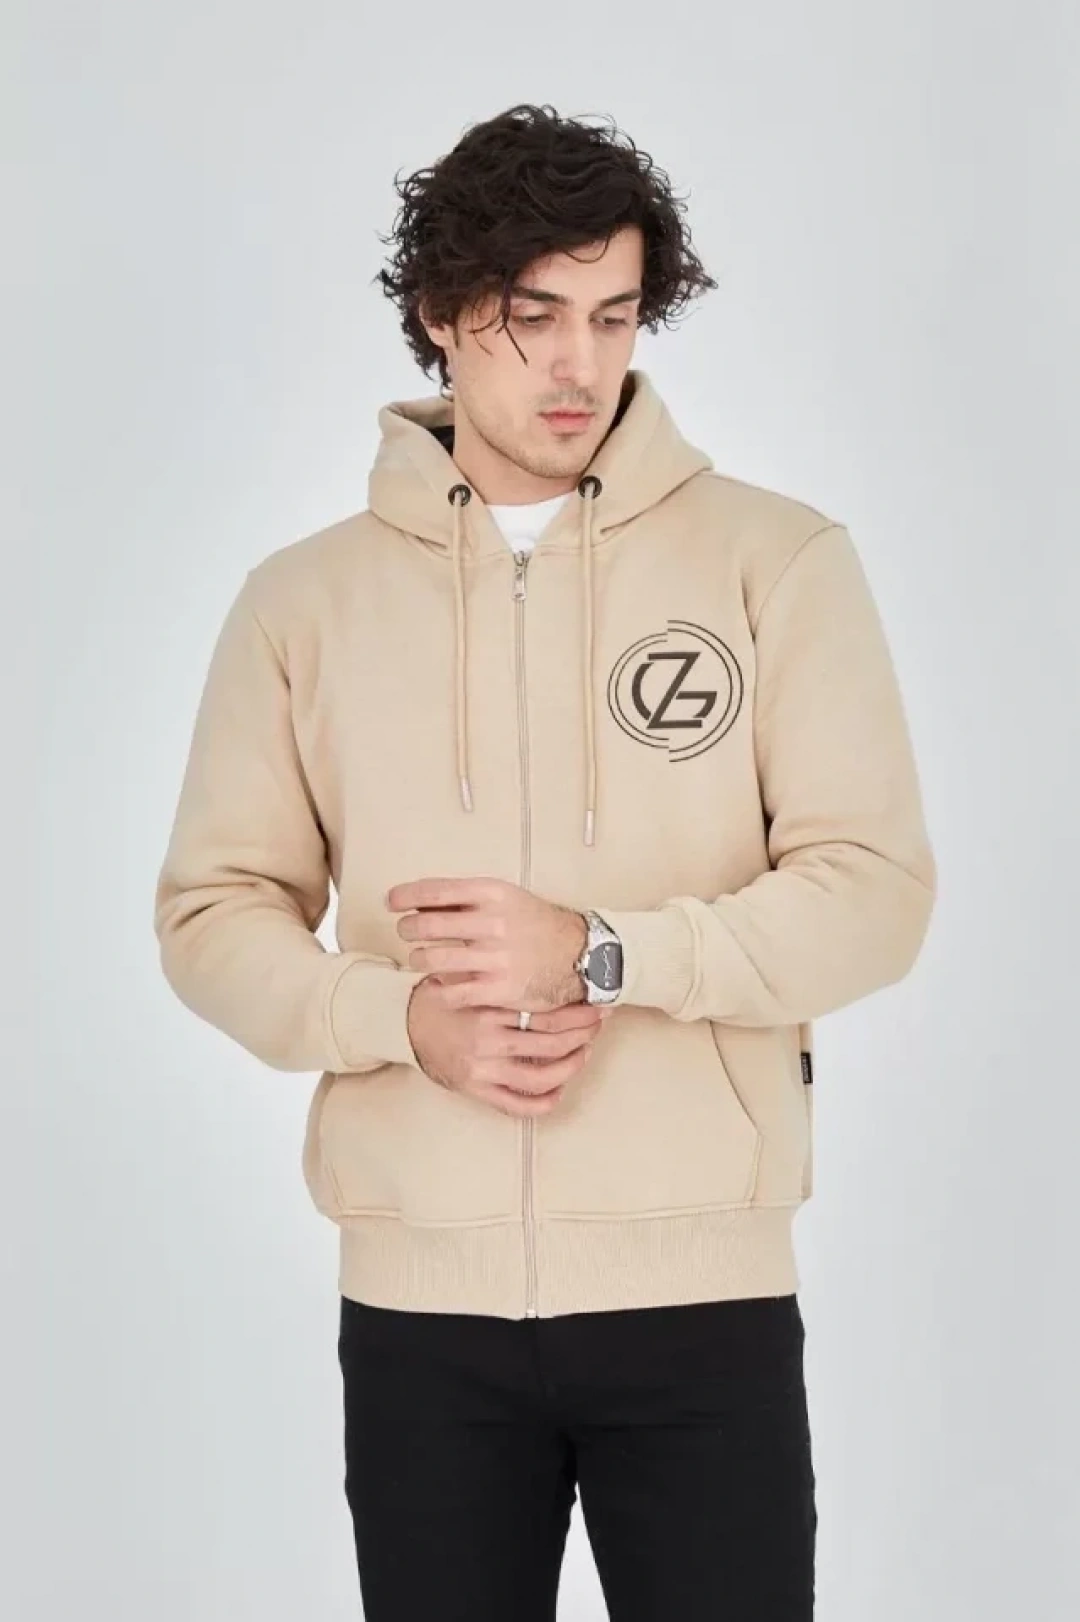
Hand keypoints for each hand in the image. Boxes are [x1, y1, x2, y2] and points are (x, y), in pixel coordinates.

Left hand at [388, 877, 587, 1012]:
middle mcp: (492, 923)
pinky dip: (439, 989)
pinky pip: (452, 992)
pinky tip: (441, 985)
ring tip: (421, 959)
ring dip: (418, 959)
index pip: (434, 891)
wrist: (578, 954)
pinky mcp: (499, 988)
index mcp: (492, 895)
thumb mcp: (505, 898)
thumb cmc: (535, 924)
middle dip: (406, 930)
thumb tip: (419, 902)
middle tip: (405, 933)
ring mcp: (495, 957)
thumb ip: (466, 900)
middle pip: (425, 926)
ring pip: (432, 959)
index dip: (405, 896)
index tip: (391, 902)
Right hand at [406, 976, 609, 1116]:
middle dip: (583, 1035)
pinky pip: (515, 1105)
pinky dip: (542, 1104)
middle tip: (598, 1025)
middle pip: (550, 1043)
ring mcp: (481, 1069)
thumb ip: (503, 975)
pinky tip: (558, 1092)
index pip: (546, 1013)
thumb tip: (553, 965)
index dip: (578, 1012)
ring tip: (583, 1053)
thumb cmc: (448, 998)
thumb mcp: (473, 977)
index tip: (597, 1005)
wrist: (408, 1025)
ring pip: (539, 1077)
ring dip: (570, 1068)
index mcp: (488, 1008)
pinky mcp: (475, 1090)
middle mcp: (487, 1040)